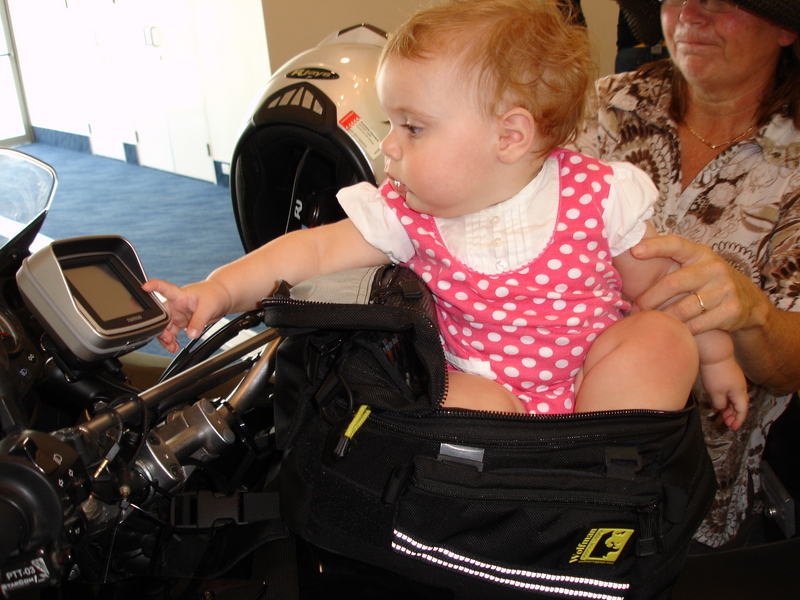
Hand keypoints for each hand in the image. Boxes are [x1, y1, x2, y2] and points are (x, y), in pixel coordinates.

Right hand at [141, 279, 232, 352]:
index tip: (144, 286)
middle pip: (160, 317)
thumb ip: (199, 321)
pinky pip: (172, 333)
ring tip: (171, 347)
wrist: (222, 298)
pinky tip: (174, 347)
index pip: (164, 289)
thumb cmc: (215, 295)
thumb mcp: (208, 307)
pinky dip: (172, 341)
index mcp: (179, 295)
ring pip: (165, 328)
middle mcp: (175, 305)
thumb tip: (191, 334)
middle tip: (168, 340)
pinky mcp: (182, 322)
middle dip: (160, 330)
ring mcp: (177, 314)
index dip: (153, 287)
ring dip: (165, 339)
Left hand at [629, 234, 770, 334]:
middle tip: (634, 308)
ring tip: (650, 321)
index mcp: (700, 253)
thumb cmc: (709, 282)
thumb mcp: (696, 265)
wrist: (750, 302)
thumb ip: (673, 261)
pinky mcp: (731, 310)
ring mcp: (724, 289)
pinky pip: (696, 324)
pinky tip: (672, 330)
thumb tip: (631, 258)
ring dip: (662, 317)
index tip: (634, 252)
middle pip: (672, 283)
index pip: (675, 244)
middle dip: (649, 299)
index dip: (655, 246)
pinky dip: (681, 329)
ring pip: (683, 308)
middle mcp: (714, 268)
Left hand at [699, 357, 748, 430]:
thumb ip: (720, 404)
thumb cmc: (715, 373)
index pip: (742, 410)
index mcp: (739, 393)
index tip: (733, 428)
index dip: (739, 420)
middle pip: (740, 405)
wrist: (715, 353)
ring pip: (735, 398)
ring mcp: (736, 380)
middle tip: (727, 423)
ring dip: (730, 407)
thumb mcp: (716, 393)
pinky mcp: (730, 375)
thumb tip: (721, 408)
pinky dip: (727, 399)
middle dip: (734, 415)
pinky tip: (719, 401)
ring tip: (723, 415)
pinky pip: (731, 391)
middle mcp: (741, 387)